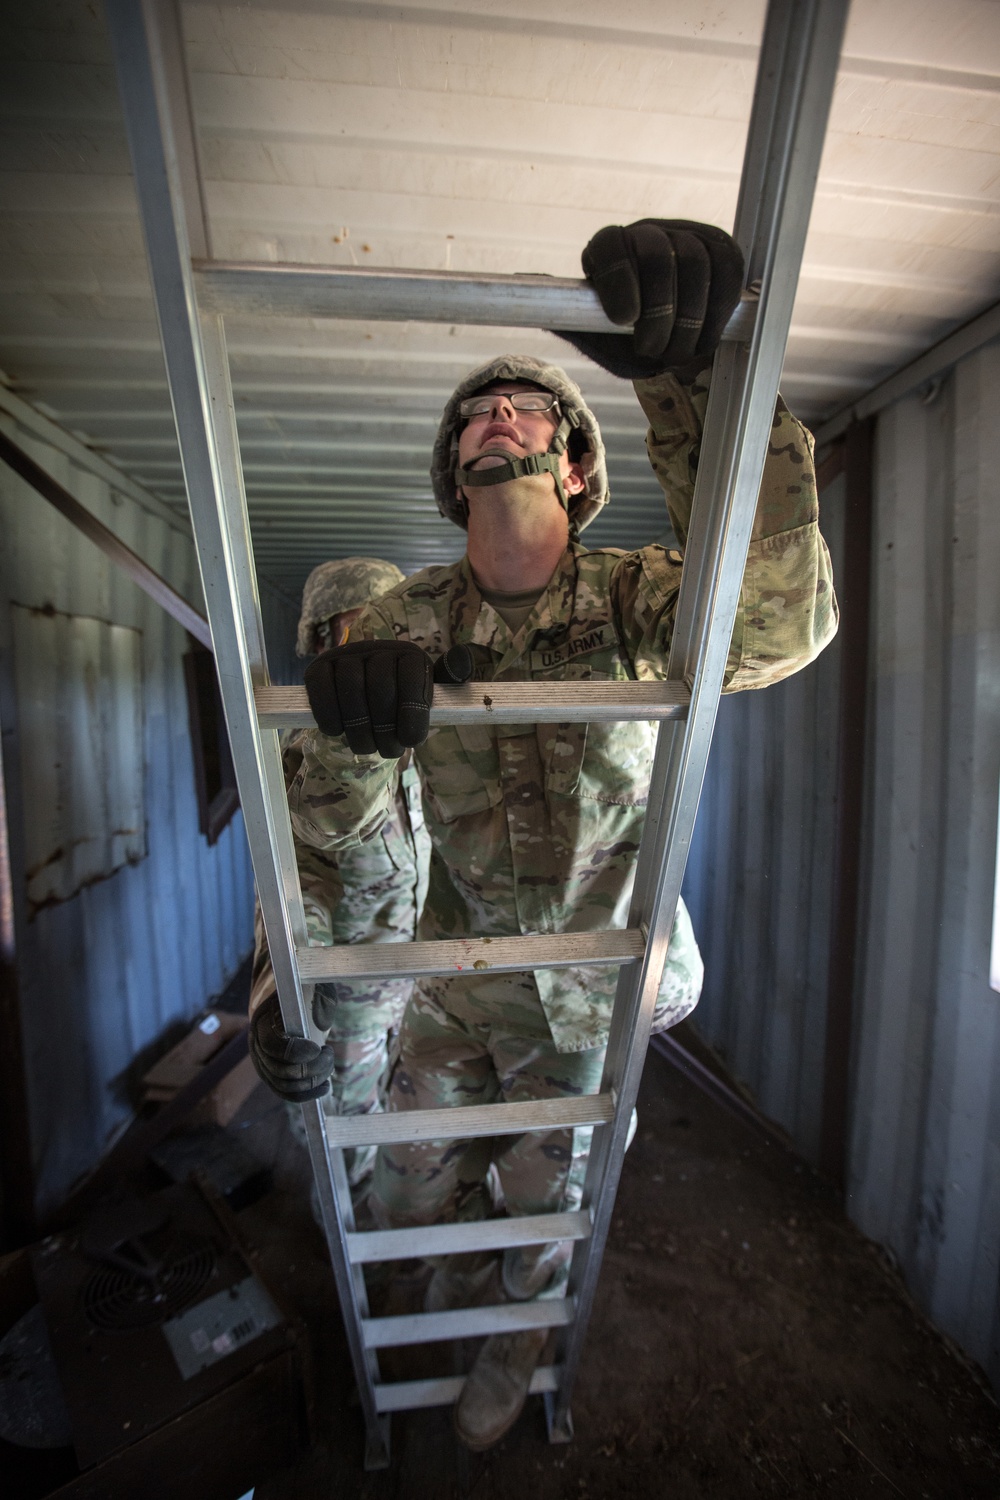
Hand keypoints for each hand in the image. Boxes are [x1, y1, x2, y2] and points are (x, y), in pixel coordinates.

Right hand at [249, 991, 334, 1102]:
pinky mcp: (270, 1075)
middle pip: (280, 1070)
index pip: (273, 1045)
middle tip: (329, 1054)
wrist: (287, 1003)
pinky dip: (305, 1094)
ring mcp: (261, 1063)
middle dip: (312, 1068)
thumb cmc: (304, 995)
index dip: (297, 1052)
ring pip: (283, 1085)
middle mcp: (257, 1045)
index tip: (318, 1048)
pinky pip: (284, 1092)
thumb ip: (320, 1003)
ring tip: (329, 1068)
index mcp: (263, 1021)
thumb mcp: (314, 990)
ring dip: (311, 1082)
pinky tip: (324, 1087)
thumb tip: (322, 1024)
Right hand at [304, 641, 472, 757]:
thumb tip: (462, 658)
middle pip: (380, 689)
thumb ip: (449, 680)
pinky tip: (337, 731)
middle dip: (385, 729)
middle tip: (389, 751)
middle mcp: (378, 648)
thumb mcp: (429, 691)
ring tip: (366, 747)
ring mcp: (347, 655)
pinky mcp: (319, 666)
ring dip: (358, 729)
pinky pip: (321, 689)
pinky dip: (329, 715)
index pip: (412, 680)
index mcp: (409, 655)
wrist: (364, 695)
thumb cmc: (403, 699)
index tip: (411, 741)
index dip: (412, 715)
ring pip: (350, 692)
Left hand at [557, 219, 743, 379]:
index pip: (611, 248)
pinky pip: (727, 274)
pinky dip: (717, 313)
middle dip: (658, 310)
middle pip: (658, 254)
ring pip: (696, 264)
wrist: (670, 344)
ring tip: (676, 354)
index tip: (624, 320)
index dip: (619, 280)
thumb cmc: (627, 341)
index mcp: (610, 248)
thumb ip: (567, 316)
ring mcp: (688, 237)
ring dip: (689, 319)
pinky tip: (704, 340)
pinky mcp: (722, 250)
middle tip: (652, 350)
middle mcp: (648, 234)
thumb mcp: (595, 337)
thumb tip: (523, 283)